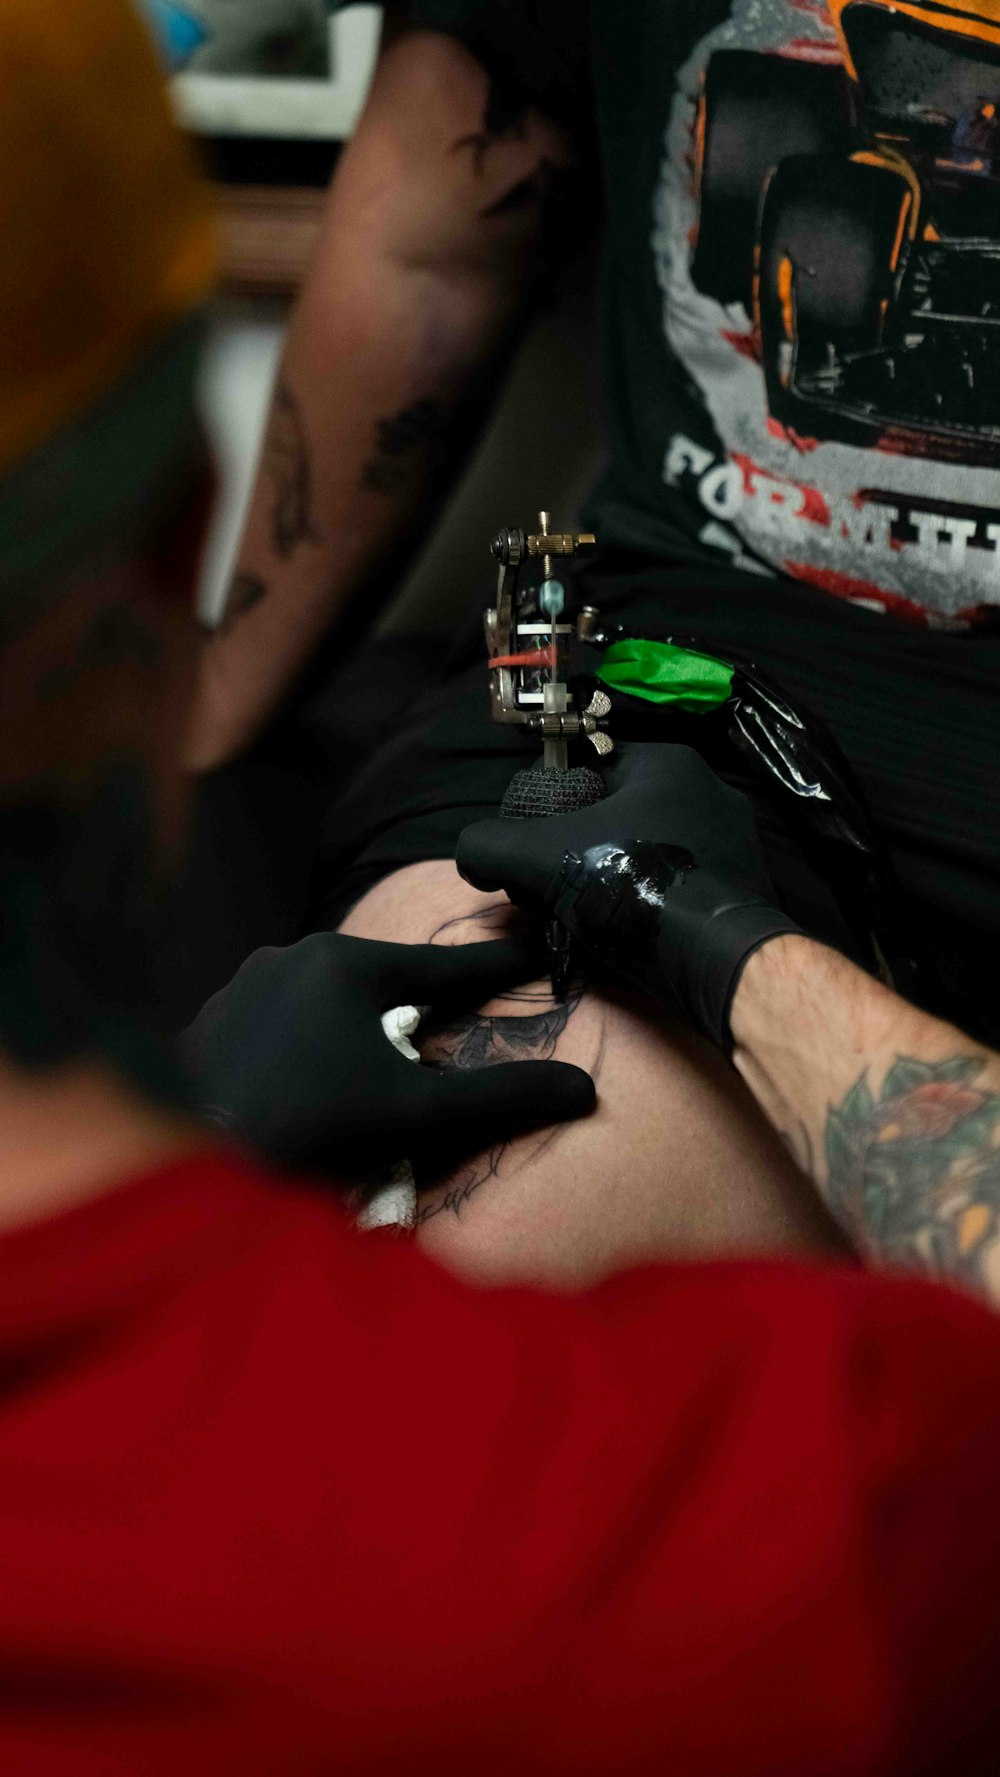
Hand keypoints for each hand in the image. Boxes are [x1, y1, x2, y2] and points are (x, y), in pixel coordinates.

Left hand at [181, 931, 594, 1172]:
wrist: (188, 1160)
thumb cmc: (309, 1129)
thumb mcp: (415, 1114)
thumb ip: (500, 1098)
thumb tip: (584, 1090)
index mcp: (347, 965)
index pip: (444, 967)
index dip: (498, 965)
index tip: (542, 949)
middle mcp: (291, 957)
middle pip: (380, 976)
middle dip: (421, 992)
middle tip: (460, 1001)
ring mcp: (243, 987)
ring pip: (325, 995)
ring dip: (359, 1017)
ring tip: (384, 1044)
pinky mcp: (211, 1023)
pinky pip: (280, 1019)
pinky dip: (310, 1037)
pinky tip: (315, 1067)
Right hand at [456, 745, 798, 1051]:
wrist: (722, 961)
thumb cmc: (634, 887)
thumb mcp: (538, 858)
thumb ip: (491, 846)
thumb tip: (473, 857)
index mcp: (667, 764)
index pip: (588, 766)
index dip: (549, 803)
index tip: (530, 843)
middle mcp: (709, 792)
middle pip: (616, 813)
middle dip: (575, 848)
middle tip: (549, 887)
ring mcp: (734, 843)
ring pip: (646, 852)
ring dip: (608, 880)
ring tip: (581, 918)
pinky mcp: (744, 891)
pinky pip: (677, 887)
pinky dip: (646, 905)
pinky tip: (626, 934)